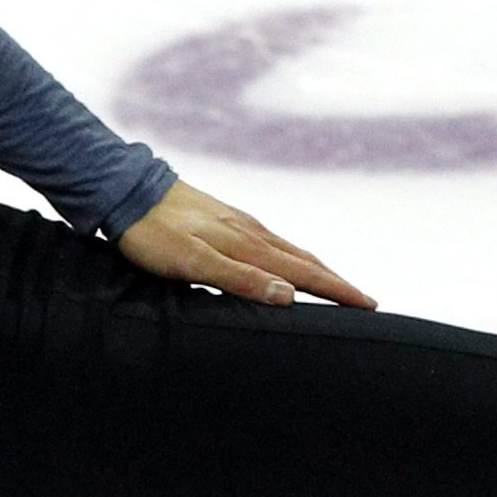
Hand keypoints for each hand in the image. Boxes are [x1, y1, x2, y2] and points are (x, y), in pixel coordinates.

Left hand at [109, 179, 375, 309]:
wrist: (127, 191)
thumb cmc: (154, 234)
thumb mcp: (193, 262)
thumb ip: (240, 278)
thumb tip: (288, 295)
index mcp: (249, 246)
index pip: (305, 274)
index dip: (337, 291)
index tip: (369, 305)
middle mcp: (251, 232)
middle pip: (304, 261)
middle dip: (336, 282)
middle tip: (365, 301)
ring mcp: (239, 223)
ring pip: (288, 250)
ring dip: (316, 269)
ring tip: (335, 284)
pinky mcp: (225, 218)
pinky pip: (269, 242)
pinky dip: (289, 256)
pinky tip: (284, 261)